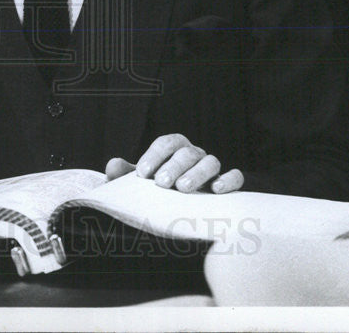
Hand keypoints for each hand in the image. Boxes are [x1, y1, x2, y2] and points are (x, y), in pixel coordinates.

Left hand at [105, 133, 243, 193]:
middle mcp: (194, 155)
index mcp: (173, 150)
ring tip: (183, 188)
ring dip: (197, 173)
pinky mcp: (229, 184)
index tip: (142, 174)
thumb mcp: (142, 184)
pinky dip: (229, 180)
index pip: (165, 143)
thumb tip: (113, 165)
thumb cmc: (161, 190)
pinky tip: (217, 190)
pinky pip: (235, 176)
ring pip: (210, 161)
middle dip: (173, 166)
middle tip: (161, 183)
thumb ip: (126, 174)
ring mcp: (212, 169)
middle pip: (186, 152)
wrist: (187, 206)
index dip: (154, 155)